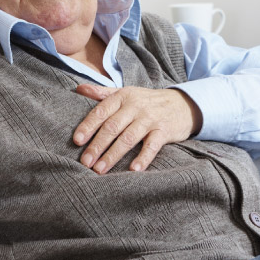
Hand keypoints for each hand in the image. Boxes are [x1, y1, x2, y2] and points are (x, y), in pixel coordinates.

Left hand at [73, 85, 202, 173]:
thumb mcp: (125, 93)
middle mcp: (135, 106)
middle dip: (97, 145)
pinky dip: (143, 158)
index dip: (88, 126)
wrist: (182, 104)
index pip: (101, 112)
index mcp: (122, 97)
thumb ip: (102, 93)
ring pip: (128, 138)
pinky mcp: (164, 131)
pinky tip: (133, 170)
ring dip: (113, 155)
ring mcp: (150, 119)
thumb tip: (78, 89)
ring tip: (100, 170)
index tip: (77, 141)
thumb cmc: (146, 102)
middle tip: (85, 162)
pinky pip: (152, 146)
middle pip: (112, 127)